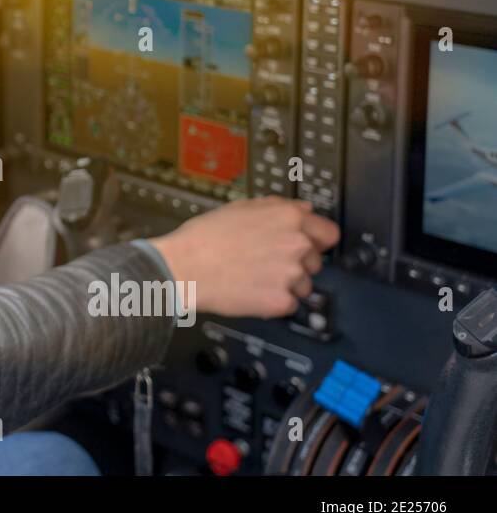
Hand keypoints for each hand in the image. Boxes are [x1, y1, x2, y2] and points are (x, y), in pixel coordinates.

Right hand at [147, 196, 338, 318]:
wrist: (184, 267)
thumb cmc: (204, 237)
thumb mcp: (240, 207)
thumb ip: (278, 206)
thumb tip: (304, 210)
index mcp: (289, 218)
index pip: (329, 233)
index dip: (316, 241)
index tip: (308, 247)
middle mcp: (297, 245)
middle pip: (317, 262)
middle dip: (298, 264)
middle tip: (268, 263)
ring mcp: (291, 275)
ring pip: (304, 286)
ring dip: (286, 285)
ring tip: (255, 278)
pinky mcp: (281, 302)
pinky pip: (289, 305)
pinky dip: (274, 303)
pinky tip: (252, 291)